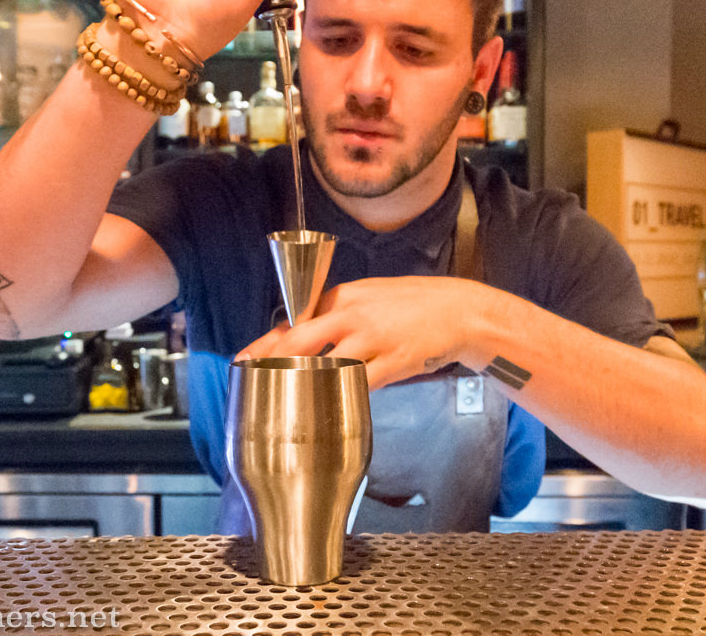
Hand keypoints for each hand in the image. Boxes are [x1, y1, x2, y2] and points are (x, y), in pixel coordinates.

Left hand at [238, 276, 479, 389]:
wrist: (459, 309)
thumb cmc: (412, 305)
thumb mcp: (370, 298)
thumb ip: (339, 317)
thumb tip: (308, 340)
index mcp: (344, 297)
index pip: (297, 320)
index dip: (268, 342)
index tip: (246, 358)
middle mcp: (354, 314)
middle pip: (301, 340)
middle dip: (274, 362)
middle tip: (255, 381)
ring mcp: (374, 337)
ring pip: (327, 364)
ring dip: (306, 382)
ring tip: (286, 399)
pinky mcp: (394, 359)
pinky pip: (361, 382)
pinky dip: (344, 394)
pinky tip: (332, 406)